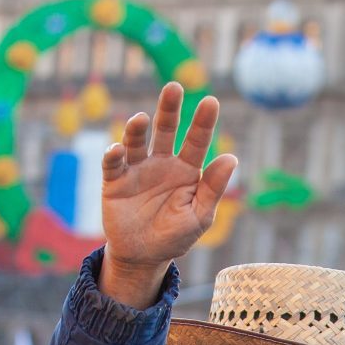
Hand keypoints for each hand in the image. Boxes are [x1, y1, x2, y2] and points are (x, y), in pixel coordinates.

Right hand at [99, 83, 237, 307]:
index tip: (211, 102)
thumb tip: (231, 158)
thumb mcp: (199, 217)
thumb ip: (213, 189)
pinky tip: (117, 149)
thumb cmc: (175, 236)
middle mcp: (162, 163)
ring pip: (137, 141)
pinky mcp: (115, 181)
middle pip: (166, 129)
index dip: (203, 122)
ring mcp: (138, 169)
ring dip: (136, 128)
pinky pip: (113, 164)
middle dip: (169, 108)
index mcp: (186, 170)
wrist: (143, 257)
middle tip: (174, 87)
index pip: (196, 141)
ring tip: (140, 119)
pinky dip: (113, 155)